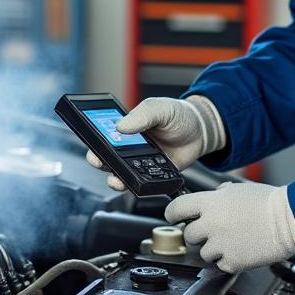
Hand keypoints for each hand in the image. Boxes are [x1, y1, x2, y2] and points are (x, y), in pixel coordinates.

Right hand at [86, 96, 226, 190]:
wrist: (201, 131)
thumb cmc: (179, 115)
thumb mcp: (160, 108)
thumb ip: (142, 115)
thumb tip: (121, 126)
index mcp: (126, 128)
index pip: (103, 136)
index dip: (95, 141)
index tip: (93, 144)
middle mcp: (129, 147)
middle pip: (107, 158)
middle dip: (100, 162)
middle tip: (101, 161)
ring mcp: (141, 162)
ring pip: (122, 175)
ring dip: (116, 179)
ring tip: (117, 179)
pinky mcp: (154, 175)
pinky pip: (142, 184)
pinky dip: (139, 186)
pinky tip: (141, 183)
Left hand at [163, 181, 294, 272]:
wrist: (290, 220)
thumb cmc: (268, 203)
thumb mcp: (237, 189)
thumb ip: (216, 195)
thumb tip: (208, 200)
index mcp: (209, 203)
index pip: (176, 209)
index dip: (172, 214)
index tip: (174, 218)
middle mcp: (210, 224)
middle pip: (188, 235)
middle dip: (198, 234)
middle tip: (214, 231)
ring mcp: (220, 245)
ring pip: (202, 252)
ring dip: (213, 248)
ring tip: (233, 240)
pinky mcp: (231, 262)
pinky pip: (220, 264)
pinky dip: (228, 260)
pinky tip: (240, 249)